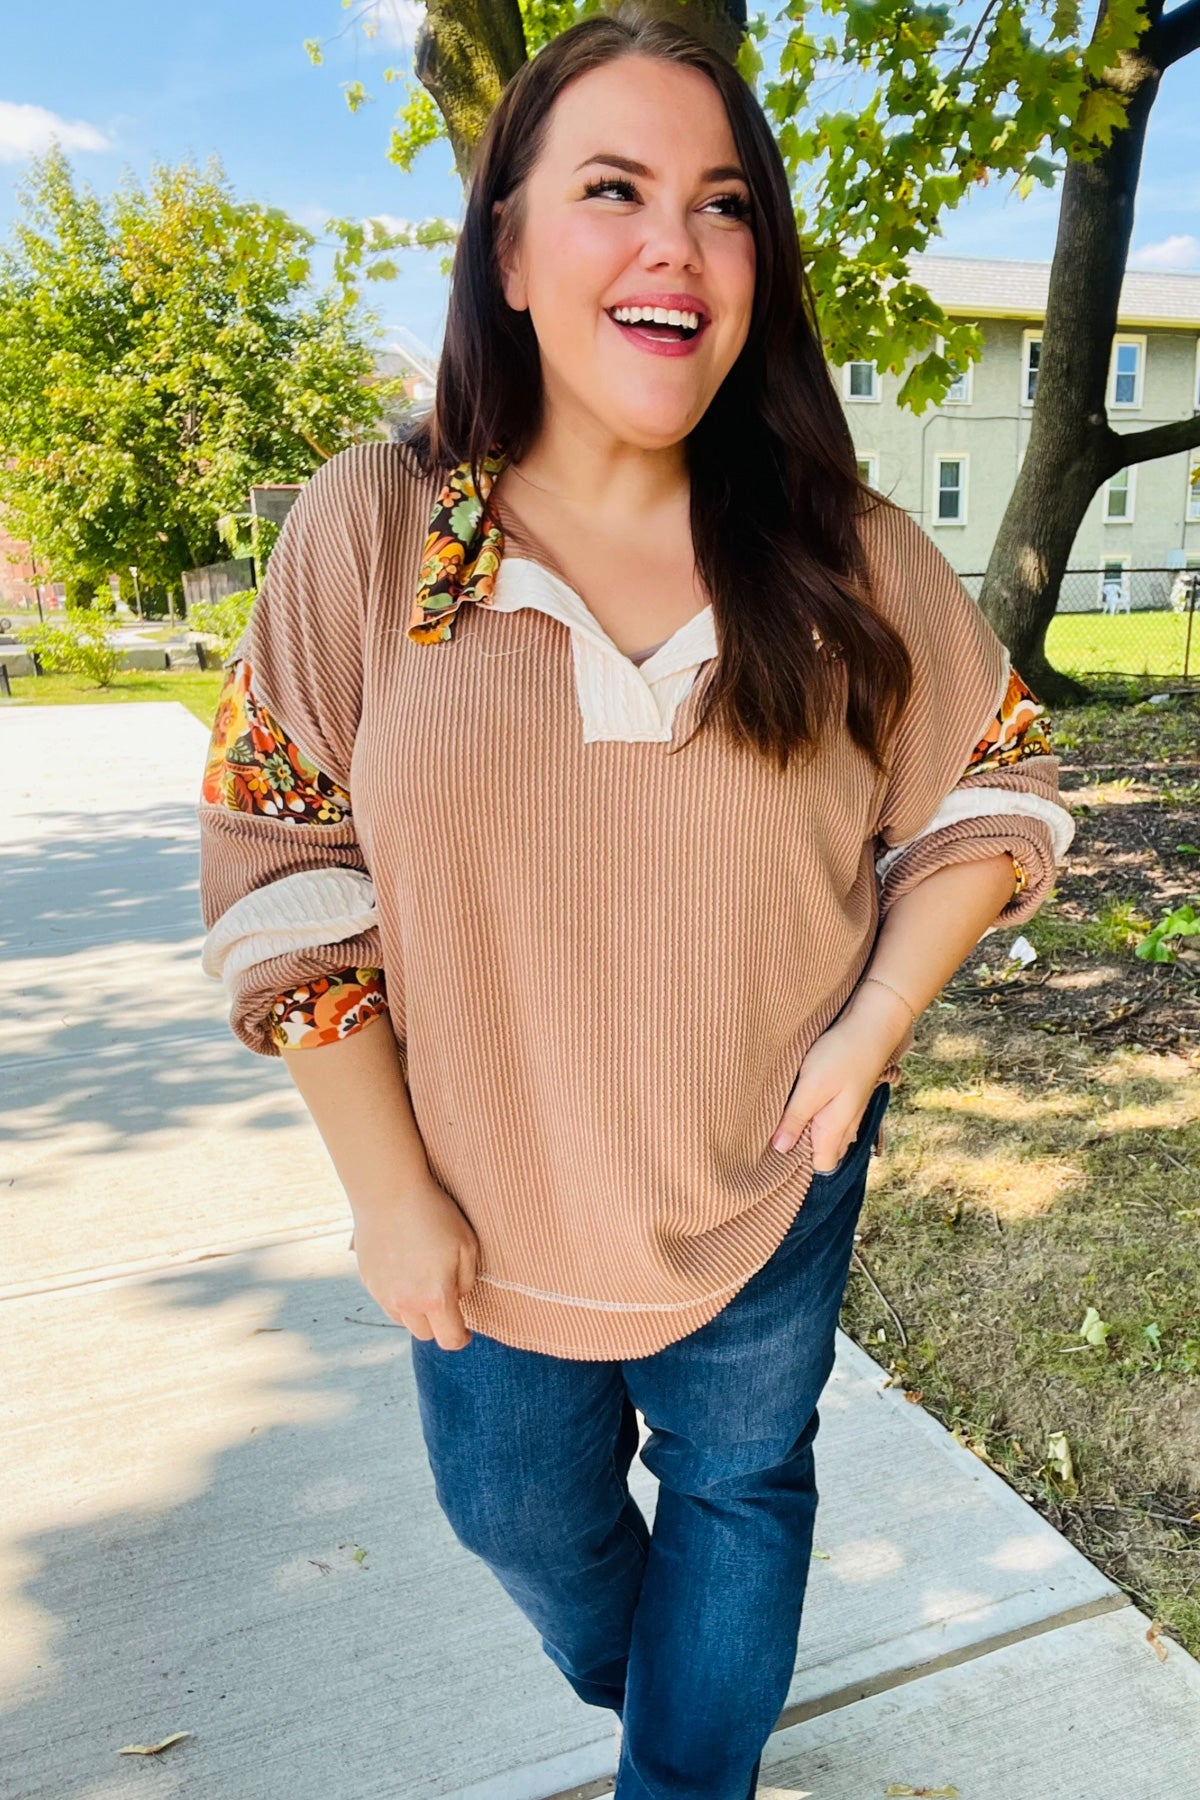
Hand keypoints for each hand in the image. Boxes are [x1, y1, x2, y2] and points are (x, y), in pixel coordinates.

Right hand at [350, 1176, 479, 1350]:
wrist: (389, 1192)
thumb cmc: (434, 1215)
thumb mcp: (467, 1245)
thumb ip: (467, 1281)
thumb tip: (457, 1298)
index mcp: (434, 1297)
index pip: (449, 1340)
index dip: (461, 1339)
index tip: (465, 1331)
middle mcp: (406, 1303)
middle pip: (425, 1334)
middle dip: (437, 1323)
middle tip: (444, 1298)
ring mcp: (383, 1294)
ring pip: (403, 1320)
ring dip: (415, 1310)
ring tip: (422, 1280)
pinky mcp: (369, 1281)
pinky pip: (387, 1301)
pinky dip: (398, 1295)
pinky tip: (404, 1268)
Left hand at [770, 980, 910, 1168]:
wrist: (871, 1027)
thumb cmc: (840, 1055)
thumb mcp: (811, 1086)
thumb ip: (795, 1119)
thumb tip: (780, 1149)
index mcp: (835, 1129)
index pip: (821, 1166)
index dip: (799, 1165)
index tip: (774, 1154)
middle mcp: (846, 1126)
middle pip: (823, 1153)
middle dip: (801, 1150)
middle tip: (774, 1134)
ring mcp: (849, 1112)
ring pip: (826, 1135)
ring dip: (807, 1131)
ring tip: (784, 1118)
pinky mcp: (847, 1098)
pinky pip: (829, 1119)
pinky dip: (815, 1117)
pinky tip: (801, 1103)